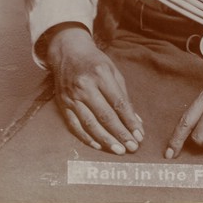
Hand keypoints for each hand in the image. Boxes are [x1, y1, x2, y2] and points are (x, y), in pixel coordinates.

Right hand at [42, 24, 143, 154]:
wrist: (68, 52)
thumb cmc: (95, 62)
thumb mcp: (113, 71)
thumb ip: (124, 95)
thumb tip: (135, 120)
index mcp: (100, 75)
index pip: (118, 103)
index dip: (129, 121)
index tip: (139, 135)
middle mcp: (85, 86)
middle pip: (105, 115)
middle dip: (120, 133)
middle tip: (132, 147)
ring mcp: (72, 97)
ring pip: (90, 124)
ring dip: (106, 140)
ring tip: (119, 150)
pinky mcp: (63, 105)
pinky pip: (74, 125)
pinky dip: (87, 137)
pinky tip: (98, 145)